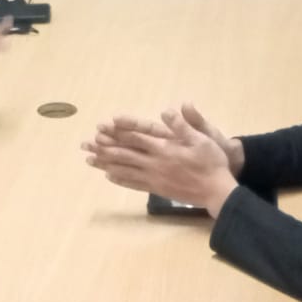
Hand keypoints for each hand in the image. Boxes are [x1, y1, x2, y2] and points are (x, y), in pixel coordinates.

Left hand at [81, 105, 239, 214]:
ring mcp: (154, 177)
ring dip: (105, 164)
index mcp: (165, 147)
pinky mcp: (157, 189)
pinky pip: (134, 183)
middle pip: (124, 154)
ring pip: (125, 169)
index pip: (136, 137)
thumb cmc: (212, 162)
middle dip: (103, 148)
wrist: (217, 190)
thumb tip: (167, 111)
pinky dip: (120, 179)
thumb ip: (183, 125)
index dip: (117, 131)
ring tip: (89, 160)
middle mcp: (155, 162)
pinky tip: (108, 176)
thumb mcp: (202, 138)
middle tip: (85, 145)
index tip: (101, 128)